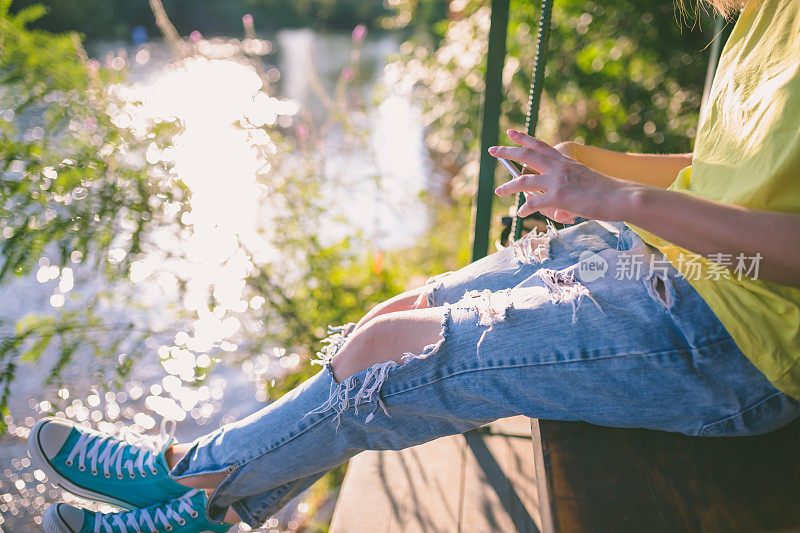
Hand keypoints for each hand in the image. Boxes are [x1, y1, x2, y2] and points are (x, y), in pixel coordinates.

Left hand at [490, 130, 634, 222]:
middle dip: (507, 151)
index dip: (523, 138)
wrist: (621, 197)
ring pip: (524, 180)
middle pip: (526, 155)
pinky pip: (533, 202)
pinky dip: (524, 208)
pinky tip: (521, 213)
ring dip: (508, 186)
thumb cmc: (606, 192)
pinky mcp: (558, 197)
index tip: (510, 132)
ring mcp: (557, 181)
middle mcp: (559, 167)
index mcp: (565, 161)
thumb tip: (555, 203)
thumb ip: (566, 186)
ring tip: (498, 191)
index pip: (540, 145)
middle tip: (492, 149)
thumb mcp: (583, 181)